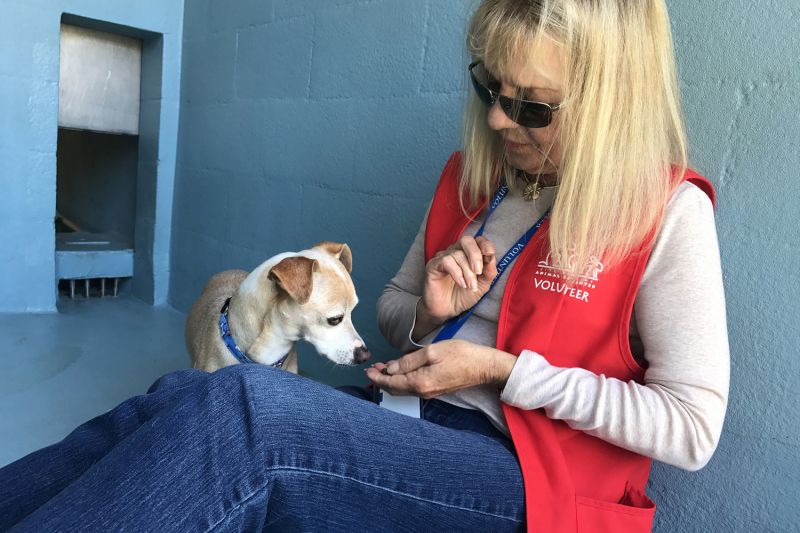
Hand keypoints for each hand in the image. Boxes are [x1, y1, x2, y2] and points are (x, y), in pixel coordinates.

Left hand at [365, 340, 516, 398]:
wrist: (484, 367)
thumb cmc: (461, 355)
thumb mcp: (433, 352)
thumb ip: (409, 361)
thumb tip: (390, 368)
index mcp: (420, 382)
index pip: (391, 382)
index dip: (377, 376)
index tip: (367, 370)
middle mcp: (422, 392)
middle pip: (395, 388)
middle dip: (382, 379)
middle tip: (372, 368)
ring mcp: (429, 393)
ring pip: (403, 389)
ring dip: (391, 379)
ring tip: (383, 368)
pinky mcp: (435, 390)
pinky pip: (412, 388)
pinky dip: (402, 380)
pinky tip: (401, 371)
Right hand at [418, 236, 497, 328]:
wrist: (448, 311)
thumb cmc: (464, 296)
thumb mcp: (482, 285)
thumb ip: (489, 271)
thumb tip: (492, 257)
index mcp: (469, 254)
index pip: (478, 240)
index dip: (485, 244)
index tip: (490, 255)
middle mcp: (456, 252)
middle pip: (466, 241)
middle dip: (475, 255)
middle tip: (478, 271)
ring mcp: (443, 257)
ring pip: (457, 254)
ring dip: (467, 272)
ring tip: (470, 286)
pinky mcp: (433, 265)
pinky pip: (446, 261)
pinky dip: (456, 272)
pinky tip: (461, 283)